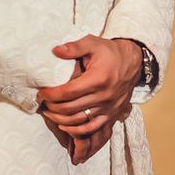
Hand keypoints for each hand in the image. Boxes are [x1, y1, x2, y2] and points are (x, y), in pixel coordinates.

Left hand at [37, 35, 141, 164]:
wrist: (133, 62)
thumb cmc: (110, 52)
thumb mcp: (92, 43)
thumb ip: (74, 47)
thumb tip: (55, 50)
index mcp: (97, 79)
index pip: (68, 92)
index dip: (51, 95)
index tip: (41, 93)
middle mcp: (104, 96)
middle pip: (71, 108)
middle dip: (52, 107)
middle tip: (43, 103)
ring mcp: (108, 108)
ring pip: (79, 120)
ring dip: (60, 119)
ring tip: (49, 113)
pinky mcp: (111, 114)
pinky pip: (92, 128)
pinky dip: (76, 131)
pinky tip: (64, 125)